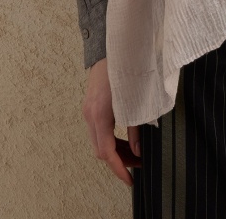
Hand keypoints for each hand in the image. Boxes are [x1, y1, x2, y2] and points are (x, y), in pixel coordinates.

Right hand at [82, 57, 141, 186]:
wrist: (113, 46)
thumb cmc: (126, 69)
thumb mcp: (135, 100)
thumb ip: (135, 127)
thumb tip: (137, 151)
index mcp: (100, 114)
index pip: (106, 152)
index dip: (119, 168)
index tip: (130, 180)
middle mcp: (90, 115)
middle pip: (101, 150)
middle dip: (119, 162)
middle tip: (138, 166)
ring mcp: (88, 111)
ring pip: (98, 142)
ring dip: (115, 151)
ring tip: (134, 155)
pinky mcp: (90, 106)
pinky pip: (98, 131)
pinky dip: (111, 140)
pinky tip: (124, 141)